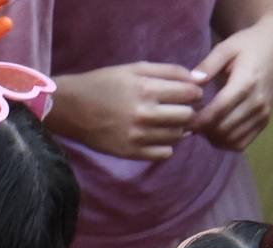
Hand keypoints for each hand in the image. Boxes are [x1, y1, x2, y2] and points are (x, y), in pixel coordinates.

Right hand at [62, 62, 202, 162]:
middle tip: (179, 108)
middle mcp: (144, 114)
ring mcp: (137, 136)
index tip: (188, 93)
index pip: (190, 93)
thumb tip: (200, 78)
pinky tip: (157, 135)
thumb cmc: (105, 83)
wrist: (72, 109)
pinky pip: (164, 154)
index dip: (195, 92)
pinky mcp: (130, 153)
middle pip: (187, 116)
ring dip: (178, 128)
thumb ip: (169, 72)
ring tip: (166, 121)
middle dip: (189, 111)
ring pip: (177, 136)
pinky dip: (166, 145)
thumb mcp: (135, 68)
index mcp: (146, 89)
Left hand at [192, 15, 272, 151]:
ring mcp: (262, 114)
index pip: (217, 111)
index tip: (184, 120)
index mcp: (246, 82)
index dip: (198, 121)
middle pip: (223, 129)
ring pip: (231, 140)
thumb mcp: (226, 47)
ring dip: (213, 138)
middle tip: (191, 123)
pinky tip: (217, 131)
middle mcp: (257, 102)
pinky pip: (242, 143)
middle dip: (203, 130)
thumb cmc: (248, 44)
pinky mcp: (265, 121)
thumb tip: (191, 81)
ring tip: (203, 125)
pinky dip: (226, 142)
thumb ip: (208, 65)